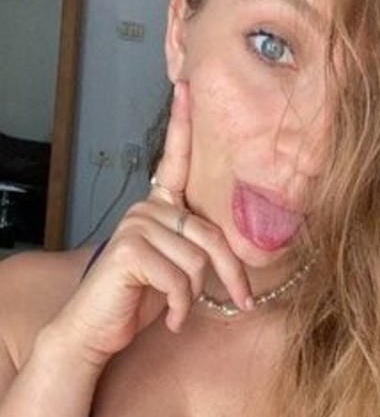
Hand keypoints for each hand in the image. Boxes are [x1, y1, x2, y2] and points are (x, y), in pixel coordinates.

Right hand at [46, 80, 252, 371]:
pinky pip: (179, 277)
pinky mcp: (131, 249)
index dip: (182, 122)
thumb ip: (196, 245)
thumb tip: (238, 245)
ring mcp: (137, 224)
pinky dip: (179, 305)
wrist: (97, 330)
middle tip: (244, 302)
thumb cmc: (141, 298)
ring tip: (180, 309)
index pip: (174, 158)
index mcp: (160, 205)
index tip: (188, 85)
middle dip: (232, 273)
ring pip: (197, 259)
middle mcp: (147, 207)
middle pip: (210, 233)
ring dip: (195, 295)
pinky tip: (168, 318)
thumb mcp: (177, 266)